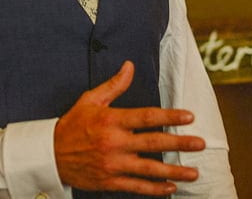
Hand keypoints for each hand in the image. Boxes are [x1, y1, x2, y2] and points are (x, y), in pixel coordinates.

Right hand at [54, 60, 205, 195]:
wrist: (50, 154)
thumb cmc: (72, 125)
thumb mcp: (90, 100)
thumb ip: (114, 85)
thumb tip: (130, 66)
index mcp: (111, 120)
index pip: (146, 117)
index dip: (170, 117)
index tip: (189, 116)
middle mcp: (114, 143)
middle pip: (153, 142)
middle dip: (180, 143)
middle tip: (200, 143)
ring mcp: (113, 164)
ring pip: (149, 169)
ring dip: (174, 172)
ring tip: (193, 173)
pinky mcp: (109, 181)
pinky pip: (137, 186)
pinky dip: (155, 188)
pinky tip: (170, 188)